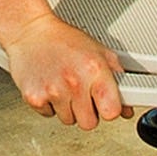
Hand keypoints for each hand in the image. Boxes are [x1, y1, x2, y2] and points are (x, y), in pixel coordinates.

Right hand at [0, 9, 126, 128]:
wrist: (29, 31)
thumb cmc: (63, 40)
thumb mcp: (98, 52)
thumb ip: (117, 79)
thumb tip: (127, 107)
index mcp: (94, 69)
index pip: (111, 111)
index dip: (109, 109)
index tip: (105, 104)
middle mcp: (74, 82)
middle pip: (89, 123)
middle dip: (87, 112)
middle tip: (81, 94)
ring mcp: (53, 91)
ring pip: (68, 120)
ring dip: (67, 108)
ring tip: (63, 85)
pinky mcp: (34, 97)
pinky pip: (48, 115)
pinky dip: (49, 104)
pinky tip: (49, 86)